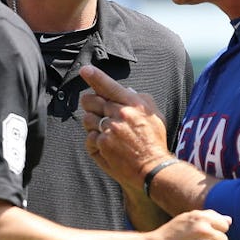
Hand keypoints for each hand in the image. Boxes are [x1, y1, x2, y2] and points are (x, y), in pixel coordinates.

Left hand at [80, 66, 170, 191]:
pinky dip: (94, 140)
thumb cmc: (154, 141)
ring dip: (92, 122)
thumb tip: (124, 90)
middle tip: (94, 107)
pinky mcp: (101, 146)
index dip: (95, 77)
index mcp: (134, 105)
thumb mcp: (154, 115)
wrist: (152, 169)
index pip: (110, 86)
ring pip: (87, 118)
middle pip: (92, 101)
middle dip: (89, 102)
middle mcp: (120, 115)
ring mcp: (109, 131)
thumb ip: (139, 99)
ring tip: (104, 130)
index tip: (85, 70)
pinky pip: (89, 137)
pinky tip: (105, 144)